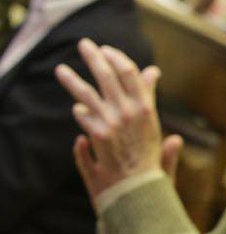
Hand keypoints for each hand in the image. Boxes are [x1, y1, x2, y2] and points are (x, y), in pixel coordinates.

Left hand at [56, 39, 179, 202]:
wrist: (142, 188)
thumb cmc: (150, 160)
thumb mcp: (156, 126)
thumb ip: (150, 97)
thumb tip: (153, 72)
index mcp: (147, 108)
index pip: (130, 73)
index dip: (117, 59)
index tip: (107, 51)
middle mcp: (130, 112)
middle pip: (108, 75)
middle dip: (95, 58)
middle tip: (84, 45)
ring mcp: (113, 123)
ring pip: (88, 94)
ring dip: (73, 80)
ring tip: (61, 70)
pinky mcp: (98, 136)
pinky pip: (84, 116)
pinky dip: (81, 113)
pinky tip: (78, 110)